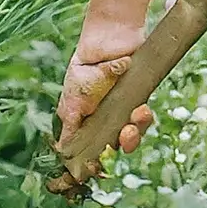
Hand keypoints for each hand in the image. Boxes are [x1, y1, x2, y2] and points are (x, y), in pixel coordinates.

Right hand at [55, 30, 155, 161]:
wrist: (107, 40)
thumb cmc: (85, 70)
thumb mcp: (73, 101)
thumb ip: (70, 127)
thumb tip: (63, 151)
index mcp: (88, 125)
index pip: (93, 152)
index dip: (98, 163)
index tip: (100, 167)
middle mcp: (106, 122)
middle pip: (116, 146)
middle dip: (122, 144)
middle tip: (125, 135)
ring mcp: (124, 112)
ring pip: (132, 134)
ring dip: (135, 131)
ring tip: (137, 115)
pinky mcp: (139, 101)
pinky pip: (143, 118)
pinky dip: (143, 118)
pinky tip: (142, 109)